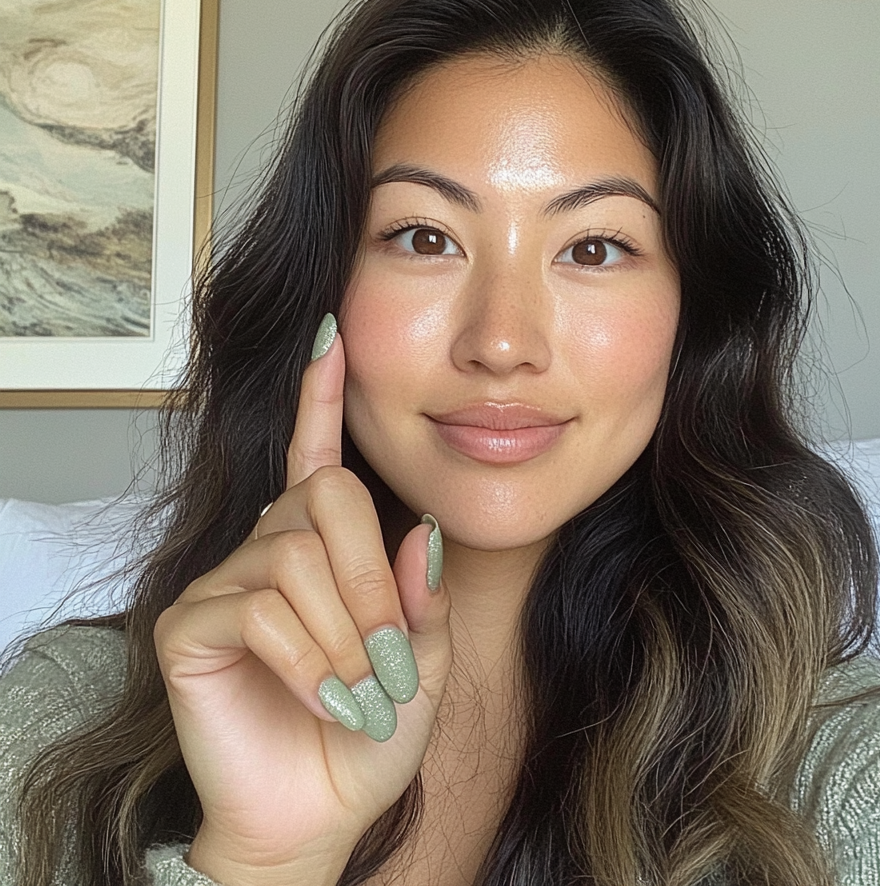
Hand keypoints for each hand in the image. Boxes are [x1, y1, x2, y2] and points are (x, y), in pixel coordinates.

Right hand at [153, 314, 451, 885]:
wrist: (319, 812)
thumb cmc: (372, 731)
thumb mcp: (423, 661)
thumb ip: (422, 597)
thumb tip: (420, 533)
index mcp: (323, 544)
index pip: (317, 452)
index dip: (321, 395)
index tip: (330, 335)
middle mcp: (269, 544)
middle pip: (325, 499)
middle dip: (372, 581)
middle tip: (393, 660)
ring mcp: (224, 578)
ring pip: (297, 560)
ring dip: (345, 635)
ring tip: (360, 693)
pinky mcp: (188, 621)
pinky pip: (257, 608)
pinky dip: (306, 659)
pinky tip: (321, 698)